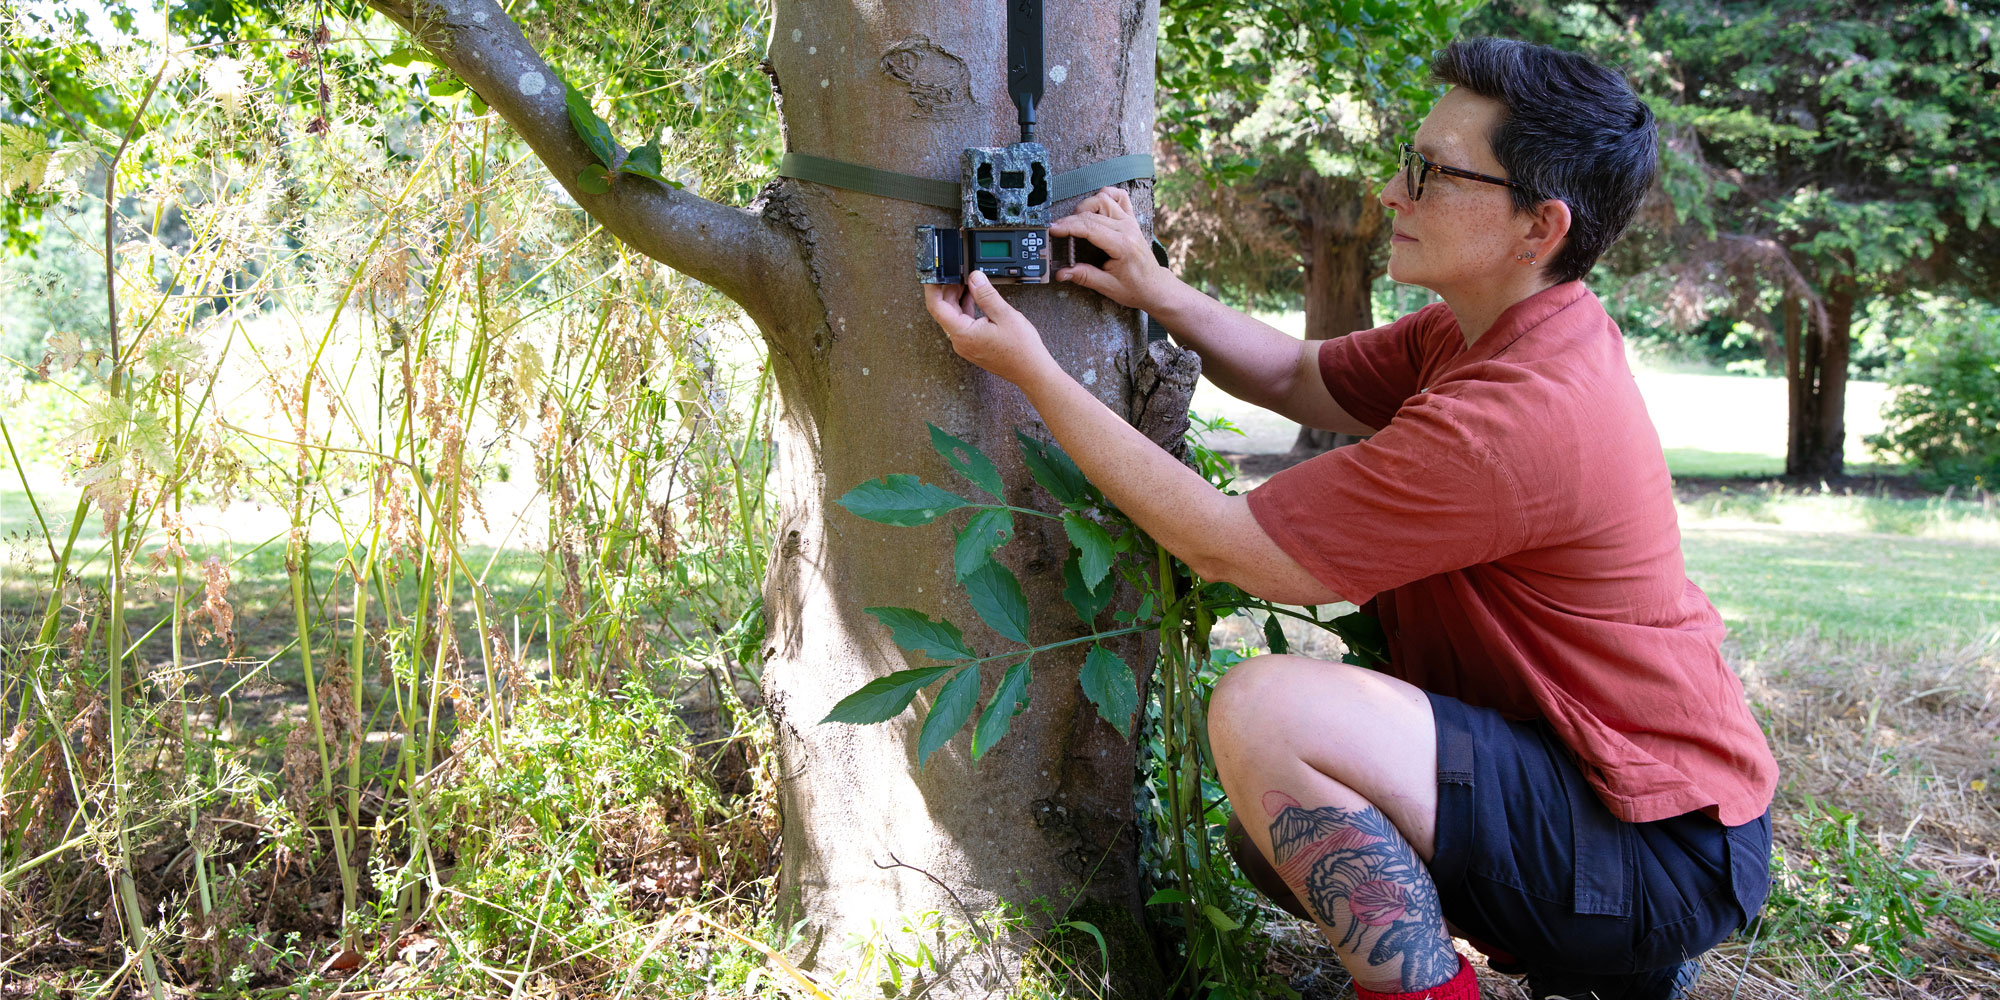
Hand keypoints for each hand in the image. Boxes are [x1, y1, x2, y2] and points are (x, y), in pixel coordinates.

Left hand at [923, 271, 1060, 386]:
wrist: (1031, 370)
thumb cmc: (1021, 350)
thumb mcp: (1005, 315)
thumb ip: (986, 294)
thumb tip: (974, 277)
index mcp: (963, 334)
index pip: (937, 307)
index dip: (933, 288)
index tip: (934, 275)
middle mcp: (960, 342)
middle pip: (944, 311)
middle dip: (948, 290)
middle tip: (956, 273)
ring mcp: (966, 345)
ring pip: (954, 316)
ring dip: (957, 298)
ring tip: (967, 282)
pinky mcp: (973, 346)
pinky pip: (963, 324)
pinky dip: (966, 308)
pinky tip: (974, 297)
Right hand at [1049, 186, 1175, 309]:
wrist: (1154, 286)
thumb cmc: (1135, 288)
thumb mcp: (1108, 287)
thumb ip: (1084, 277)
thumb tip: (1062, 273)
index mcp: (1122, 245)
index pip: (1090, 227)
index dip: (1068, 226)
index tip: (1053, 230)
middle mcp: (1127, 228)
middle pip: (1093, 212)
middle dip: (1071, 220)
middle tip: (1059, 231)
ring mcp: (1130, 221)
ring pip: (1104, 199)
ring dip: (1086, 206)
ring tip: (1076, 222)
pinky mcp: (1131, 219)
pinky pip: (1119, 196)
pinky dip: (1106, 195)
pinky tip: (1096, 205)